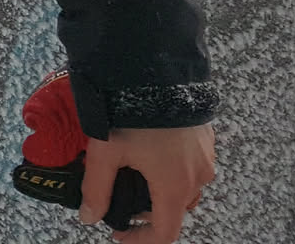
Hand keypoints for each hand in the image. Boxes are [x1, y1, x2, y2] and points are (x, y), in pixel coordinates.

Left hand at [83, 124, 213, 242]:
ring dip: (161, 189)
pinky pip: (191, 164)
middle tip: (119, 198)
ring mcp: (205, 156)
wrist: (160, 69)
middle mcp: (198, 176)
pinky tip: (149, 152)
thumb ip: (96, 188)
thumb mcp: (106, 151)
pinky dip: (172, 168)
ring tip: (133, 173)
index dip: (141, 240)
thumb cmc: (134, 111)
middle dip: (148, 211)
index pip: (165, 233)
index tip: (120, 235)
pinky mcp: (205, 137)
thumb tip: (88, 216)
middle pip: (175, 209)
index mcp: (175, 186)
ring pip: (185, 187)